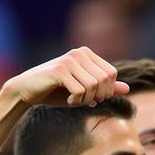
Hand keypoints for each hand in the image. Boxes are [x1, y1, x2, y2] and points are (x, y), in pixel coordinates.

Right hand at [2, 47, 128, 108]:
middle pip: (105, 80)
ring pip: (94, 86)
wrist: (27, 91)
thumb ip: (105, 88)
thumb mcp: (84, 91)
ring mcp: (69, 60)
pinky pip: (80, 91)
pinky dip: (77, 101)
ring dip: (86, 100)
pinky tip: (68, 100)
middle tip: (84, 101)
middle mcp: (79, 53)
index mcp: (87, 54)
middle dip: (98, 96)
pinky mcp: (60, 70)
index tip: (93, 98)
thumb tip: (127, 89)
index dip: (107, 91)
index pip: (112, 74)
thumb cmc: (56, 91)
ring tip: (75, 100)